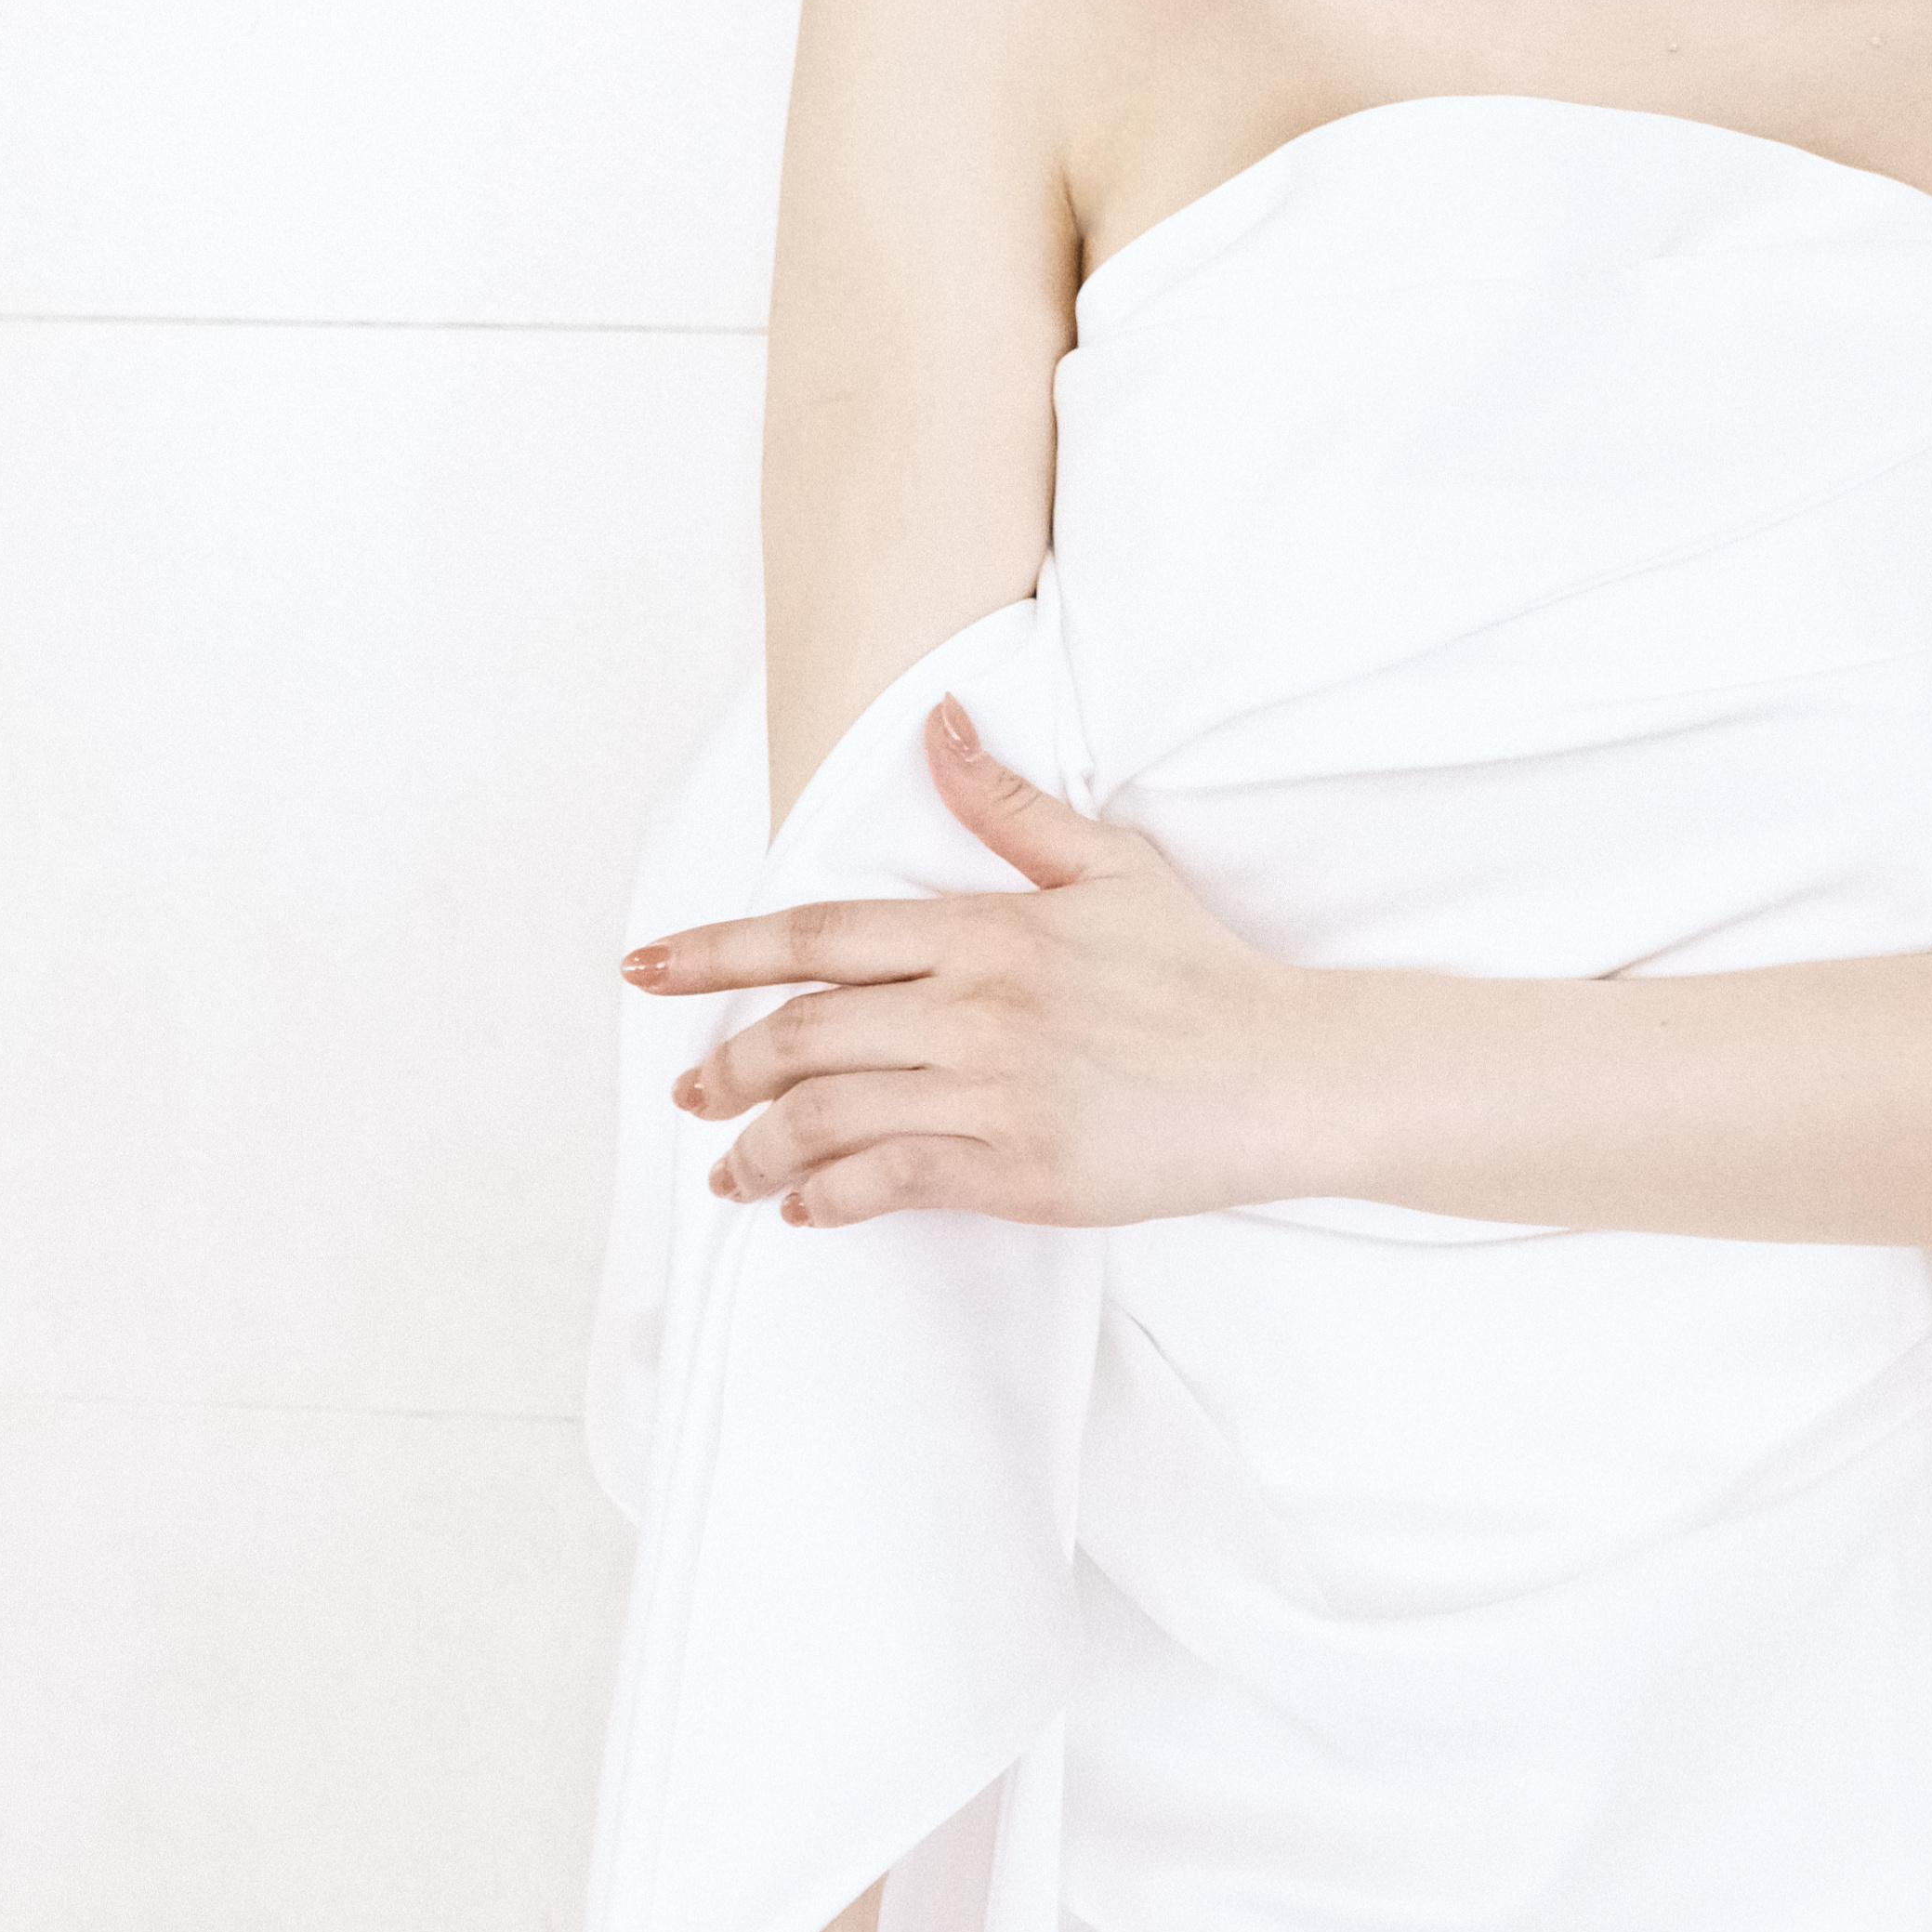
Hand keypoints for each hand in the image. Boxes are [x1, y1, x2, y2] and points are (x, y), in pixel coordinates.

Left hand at [625, 691, 1297, 1228]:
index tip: (646, 968)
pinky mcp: (1019, 1169)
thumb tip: (938, 723)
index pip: (817, 936)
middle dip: (726, 1064)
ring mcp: (996, 1091)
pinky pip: (892, 1181)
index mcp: (985, 930)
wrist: (1285, 1074)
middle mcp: (977, 1007)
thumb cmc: (1196, 970)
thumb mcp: (1108, 865)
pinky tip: (804, 1208)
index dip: (717, 952)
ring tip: (726, 1169)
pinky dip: (830, 1197)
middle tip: (687, 1090)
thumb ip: (1007, 805)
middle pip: (804, 1033)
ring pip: (830, 1116)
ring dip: (758, 1147)